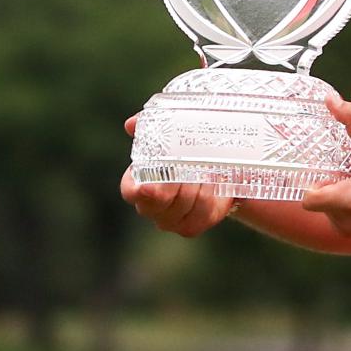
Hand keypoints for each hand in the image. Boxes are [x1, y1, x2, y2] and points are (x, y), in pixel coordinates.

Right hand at [120, 113, 235, 237]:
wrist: (220, 169)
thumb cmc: (188, 148)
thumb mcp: (171, 132)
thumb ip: (149, 126)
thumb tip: (132, 124)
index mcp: (138, 182)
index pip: (130, 191)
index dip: (137, 190)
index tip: (149, 186)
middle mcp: (150, 206)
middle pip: (158, 203)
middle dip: (176, 184)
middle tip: (190, 166)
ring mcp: (169, 220)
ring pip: (183, 206)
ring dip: (198, 185)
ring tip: (207, 169)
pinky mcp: (191, 227)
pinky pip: (201, 214)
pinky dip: (210, 197)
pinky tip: (214, 184)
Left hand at [302, 94, 350, 236]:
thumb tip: (330, 100)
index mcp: (350, 202)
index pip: (309, 198)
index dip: (312, 180)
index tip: (323, 166)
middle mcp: (346, 221)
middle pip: (315, 198)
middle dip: (325, 181)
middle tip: (342, 168)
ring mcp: (347, 229)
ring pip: (321, 205)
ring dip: (330, 190)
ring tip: (350, 178)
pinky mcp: (349, 231)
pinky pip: (329, 212)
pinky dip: (336, 199)